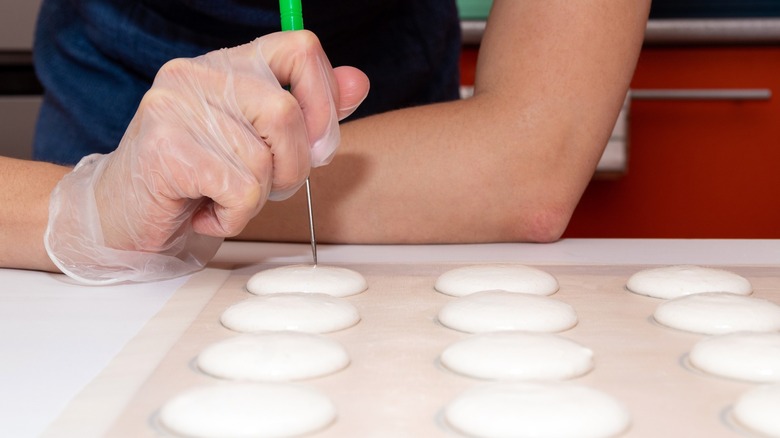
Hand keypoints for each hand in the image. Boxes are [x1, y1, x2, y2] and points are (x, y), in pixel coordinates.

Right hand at [44, 31, 368, 283]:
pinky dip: (235, 217)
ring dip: (257, 199)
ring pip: (265, 159)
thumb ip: (310, 114)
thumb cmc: (200, 181)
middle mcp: (200, 73)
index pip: (302, 48)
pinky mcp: (166, 149)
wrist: (126, 219)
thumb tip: (359, 82)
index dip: (324, 101)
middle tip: (264, 185)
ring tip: (223, 197)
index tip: (314, 143)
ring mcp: (177, 106)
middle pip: (288, 112)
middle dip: (292, 167)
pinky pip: (242, 189)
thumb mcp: (263, 143)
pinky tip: (206, 212)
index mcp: (230, 65)